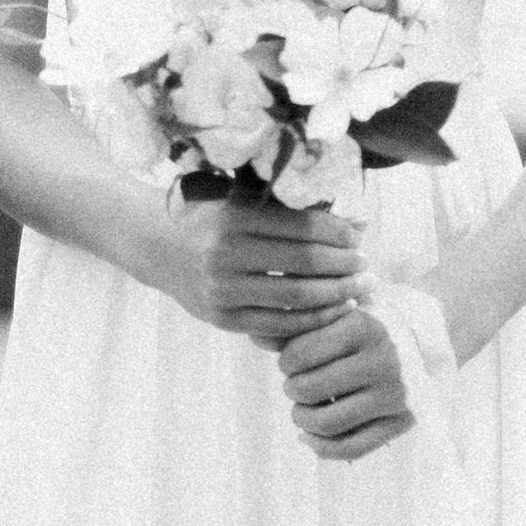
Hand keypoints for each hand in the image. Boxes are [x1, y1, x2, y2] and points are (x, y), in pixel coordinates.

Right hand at [153, 194, 363, 345]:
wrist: (158, 247)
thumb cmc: (213, 218)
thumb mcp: (247, 202)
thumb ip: (298, 211)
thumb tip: (360, 223)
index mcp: (235, 217)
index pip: (304, 226)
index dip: (339, 233)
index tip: (358, 238)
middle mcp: (226, 253)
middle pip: (305, 262)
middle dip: (345, 266)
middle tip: (367, 267)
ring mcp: (223, 289)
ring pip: (297, 297)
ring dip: (337, 295)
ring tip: (359, 291)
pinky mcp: (222, 318)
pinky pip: (279, 324)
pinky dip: (312, 320)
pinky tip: (334, 311)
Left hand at [279, 301, 415, 460]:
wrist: (422, 341)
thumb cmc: (364, 324)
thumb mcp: (336, 312)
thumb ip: (295, 323)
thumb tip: (255, 335)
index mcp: (363, 325)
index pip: (297, 356)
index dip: (285, 363)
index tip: (292, 361)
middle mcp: (385, 359)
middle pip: (308, 390)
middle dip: (293, 390)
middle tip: (296, 385)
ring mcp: (396, 393)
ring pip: (327, 424)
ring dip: (302, 419)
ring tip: (302, 408)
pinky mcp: (403, 421)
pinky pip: (351, 449)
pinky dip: (320, 447)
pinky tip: (308, 436)